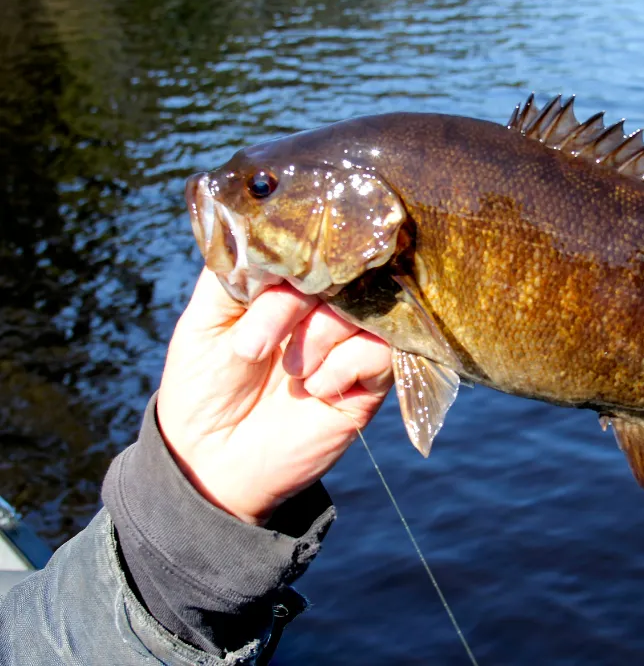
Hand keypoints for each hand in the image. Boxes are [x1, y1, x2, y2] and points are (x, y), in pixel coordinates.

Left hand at [156, 267, 391, 524]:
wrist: (212, 462)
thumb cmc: (203, 384)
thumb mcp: (204, 317)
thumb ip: (235, 272)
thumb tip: (275, 242)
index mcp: (287, 281)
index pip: (311, 243)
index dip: (294, 256)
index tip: (267, 285)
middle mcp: (324, 303)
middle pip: (341, 269)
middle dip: (295, 303)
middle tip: (256, 344)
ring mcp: (350, 339)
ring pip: (364, 307)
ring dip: (319, 337)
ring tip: (290, 371)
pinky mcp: (371, 378)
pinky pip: (380, 350)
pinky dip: (343, 366)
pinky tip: (316, 389)